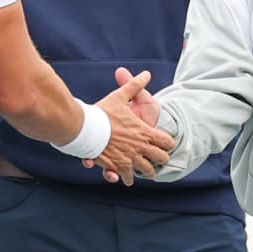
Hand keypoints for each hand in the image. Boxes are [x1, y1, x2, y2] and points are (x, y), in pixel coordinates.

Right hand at [91, 70, 174, 185]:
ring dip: (147, 171)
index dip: (168, 142)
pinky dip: (128, 178)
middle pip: (161, 159)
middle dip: (161, 159)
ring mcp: (129, 158)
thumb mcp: (120, 96)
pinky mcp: (117, 166)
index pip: (166, 141)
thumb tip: (146, 74)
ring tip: (146, 171)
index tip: (166, 143)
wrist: (84, 127)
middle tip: (159, 159)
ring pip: (147, 171)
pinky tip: (127, 178)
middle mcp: (140, 147)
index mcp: (144, 131)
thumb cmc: (102, 112)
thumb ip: (135, 86)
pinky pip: (127, 176)